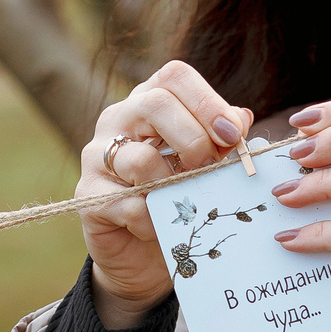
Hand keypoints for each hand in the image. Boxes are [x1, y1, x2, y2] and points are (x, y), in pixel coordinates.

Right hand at [76, 61, 254, 327]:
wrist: (145, 254)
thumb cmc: (180, 198)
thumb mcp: (207, 165)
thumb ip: (222, 139)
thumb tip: (241, 117)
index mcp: (149, 101)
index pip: (174, 76)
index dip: (208, 101)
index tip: (232, 135)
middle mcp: (117, 120)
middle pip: (154, 104)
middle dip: (194, 139)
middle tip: (211, 168)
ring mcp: (96, 156)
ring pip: (141, 159)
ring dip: (176, 186)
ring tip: (187, 203)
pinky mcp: (89, 196)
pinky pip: (130, 205)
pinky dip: (156, 220)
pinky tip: (161, 228)